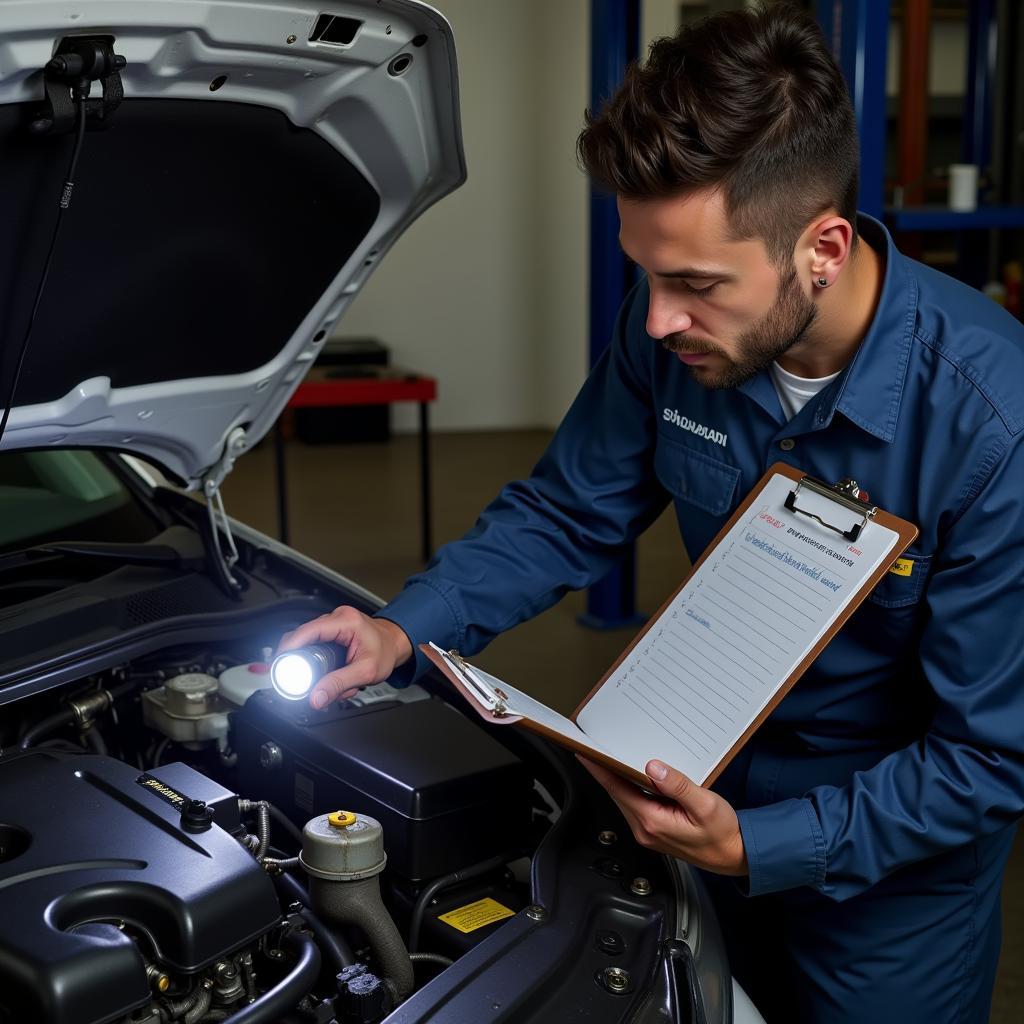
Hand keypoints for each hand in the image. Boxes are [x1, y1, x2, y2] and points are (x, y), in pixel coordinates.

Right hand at [276, 606, 412, 708]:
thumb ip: (339, 685)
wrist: (396, 644)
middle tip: (304, 681)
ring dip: (313, 665)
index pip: (306, 631)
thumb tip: (315, 697)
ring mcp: (334, 622)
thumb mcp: (365, 672)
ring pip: (308, 644)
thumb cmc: (386, 651)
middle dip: (302, 663)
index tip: (278, 665)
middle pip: (302, 638)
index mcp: (345, 621)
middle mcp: (337, 617)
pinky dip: (319, 662)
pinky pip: (316, 644)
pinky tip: (334, 674)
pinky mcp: (333, 630)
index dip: (288, 648)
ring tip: (330, 680)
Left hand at [578, 757, 747, 876]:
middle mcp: (645, 829)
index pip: (617, 789)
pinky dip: (629, 789)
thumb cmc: (724, 834)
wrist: (735, 855)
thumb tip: (653, 768)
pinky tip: (632, 777)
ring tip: (609, 758)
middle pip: (616, 794)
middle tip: (594, 747)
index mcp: (653, 821)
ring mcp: (648, 832)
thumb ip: (678, 785)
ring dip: (616, 780)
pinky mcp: (654, 831)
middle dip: (604, 771)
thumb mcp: (705, 805)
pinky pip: (635, 805)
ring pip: (624, 800)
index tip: (584, 753)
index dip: (599, 769)